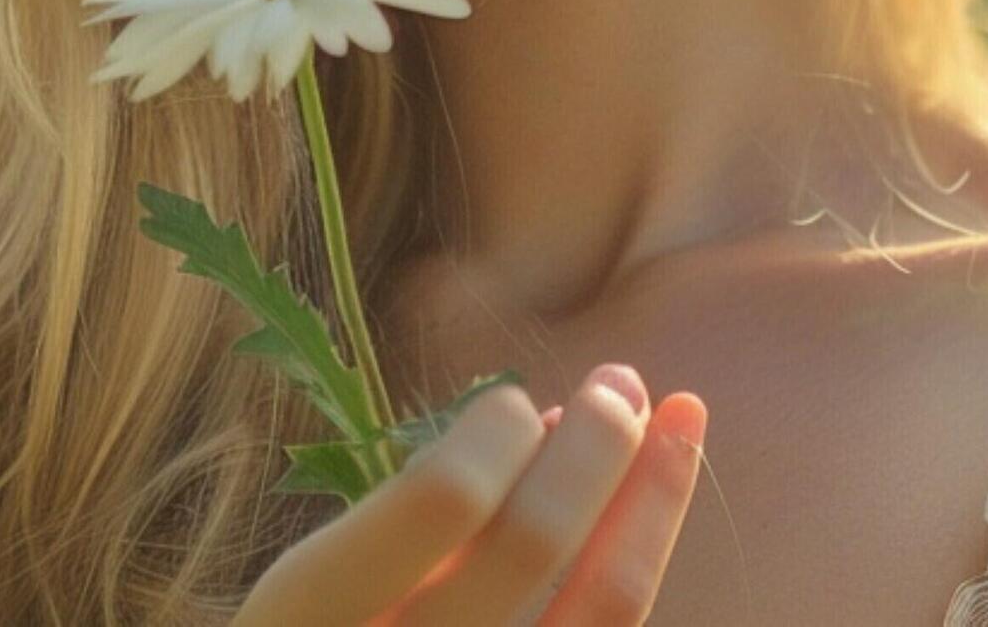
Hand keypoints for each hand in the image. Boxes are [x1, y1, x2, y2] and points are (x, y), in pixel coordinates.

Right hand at [232, 363, 708, 625]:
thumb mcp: (316, 587)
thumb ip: (408, 519)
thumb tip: (538, 422)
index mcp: (313, 611)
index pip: (443, 499)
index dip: (498, 432)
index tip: (514, 402)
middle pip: (535, 537)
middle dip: (594, 444)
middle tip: (622, 383)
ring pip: (605, 603)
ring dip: (650, 498)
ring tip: (673, 421)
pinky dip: (633, 564)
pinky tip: (641, 518)